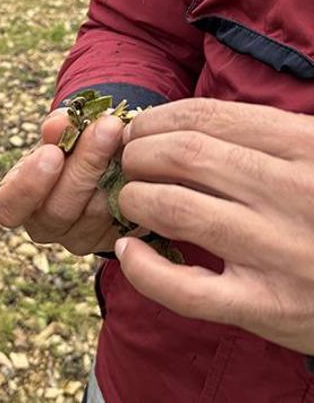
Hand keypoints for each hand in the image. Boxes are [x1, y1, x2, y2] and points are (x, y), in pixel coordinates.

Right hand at [0, 108, 124, 254]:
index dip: (26, 186)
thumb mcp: (58, 134)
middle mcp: (44, 227)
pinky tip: (139, 155)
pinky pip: (122, 217)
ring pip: (93, 214)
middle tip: (106, 128)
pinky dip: (131, 183)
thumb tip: (59, 124)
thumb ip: (56, 128)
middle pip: (57, 210)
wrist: (102, 163)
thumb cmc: (68, 147)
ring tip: (127, 133)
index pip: (6, 208)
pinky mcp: (112, 238)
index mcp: (17, 201)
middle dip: (83, 166)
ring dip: (112, 170)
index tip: (51, 153)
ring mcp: (78, 238)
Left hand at [115, 98, 313, 353]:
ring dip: (135, 199)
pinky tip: (128, 252)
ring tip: (132, 201)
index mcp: (307, 146)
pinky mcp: (267, 306)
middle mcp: (294, 193)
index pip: (206, 117)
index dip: (154, 121)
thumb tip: (173, 125)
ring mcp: (279, 252)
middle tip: (130, 166)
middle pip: (183, 155)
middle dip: (137, 155)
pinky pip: (184, 289)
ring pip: (174, 209)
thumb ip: (261, 139)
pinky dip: (142, 269)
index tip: (139, 133)